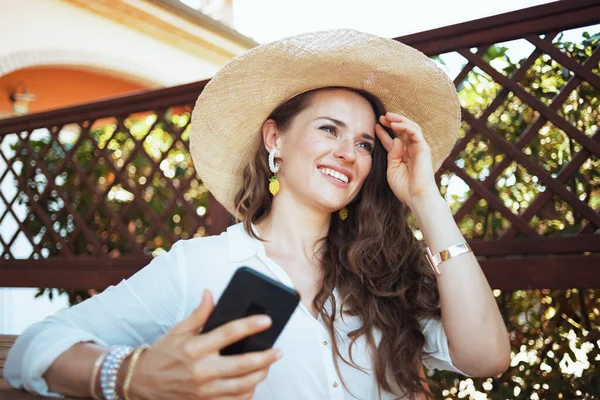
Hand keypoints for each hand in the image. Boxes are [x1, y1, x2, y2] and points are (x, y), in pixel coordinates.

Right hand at [129, 290, 280, 399]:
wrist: (142, 382)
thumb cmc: (162, 354)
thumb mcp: (178, 330)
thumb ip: (199, 314)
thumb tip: (211, 294)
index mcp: (195, 348)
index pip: (228, 333)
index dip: (250, 325)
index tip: (266, 320)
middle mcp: (202, 370)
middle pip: (242, 365)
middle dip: (264, 357)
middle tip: (278, 351)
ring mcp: (204, 390)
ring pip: (242, 385)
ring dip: (260, 374)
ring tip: (269, 364)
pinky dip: (247, 392)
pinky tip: (254, 382)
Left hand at [374, 112, 440, 208]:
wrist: (416, 197)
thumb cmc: (404, 187)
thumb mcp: (392, 169)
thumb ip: (392, 154)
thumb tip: (395, 139)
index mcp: (404, 156)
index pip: (394, 139)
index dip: (384, 132)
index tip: (375, 125)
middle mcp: (412, 150)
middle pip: (403, 130)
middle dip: (392, 122)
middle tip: (381, 117)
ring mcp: (419, 148)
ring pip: (410, 127)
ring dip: (399, 120)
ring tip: (387, 116)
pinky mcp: (423, 148)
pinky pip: (415, 132)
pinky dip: (405, 126)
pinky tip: (394, 124)